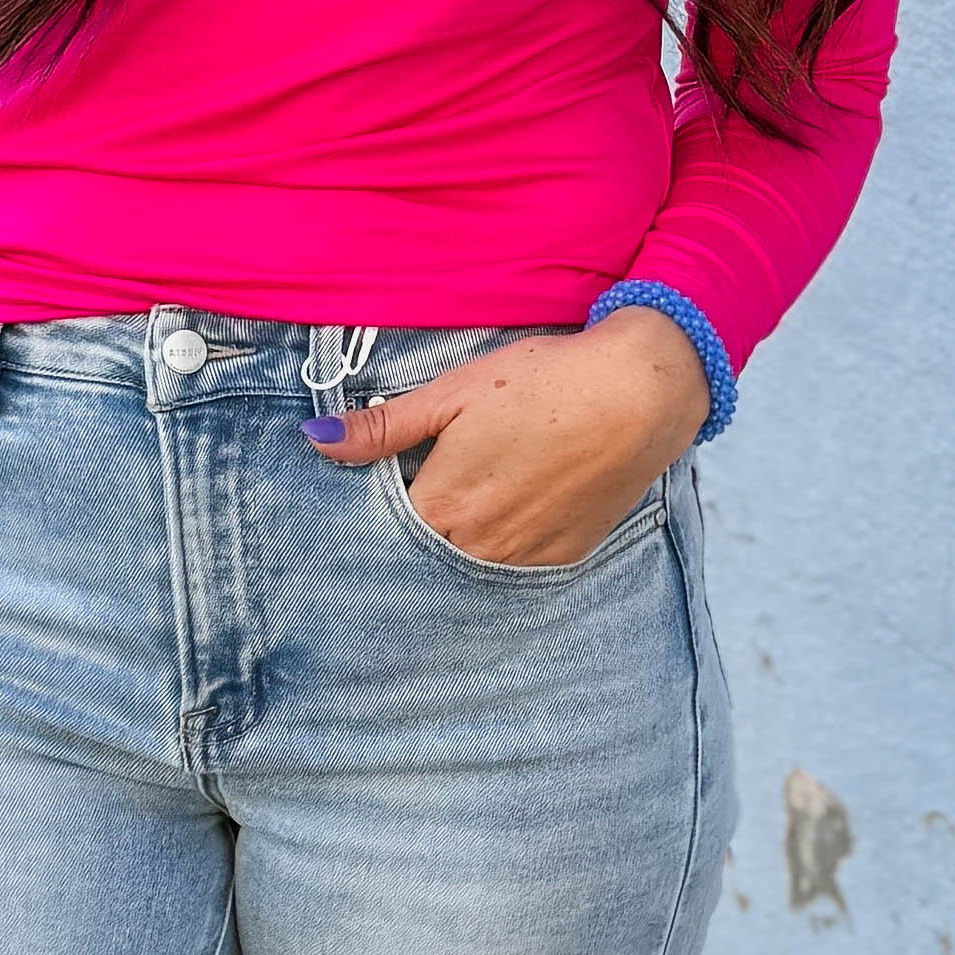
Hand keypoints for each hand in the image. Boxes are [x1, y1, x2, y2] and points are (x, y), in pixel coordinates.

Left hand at [309, 309, 712, 567]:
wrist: (638, 395)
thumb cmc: (545, 383)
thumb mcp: (455, 392)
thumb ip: (384, 426)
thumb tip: (316, 441)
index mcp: (442, 504)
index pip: (382, 537)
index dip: (371, 525)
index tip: (365, 509)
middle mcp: (478, 545)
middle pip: (422, 560)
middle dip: (408, 544)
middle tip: (408, 515)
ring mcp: (523, 557)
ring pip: (467, 570)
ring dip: (453, 552)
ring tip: (458, 515)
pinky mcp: (561, 556)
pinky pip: (513, 571)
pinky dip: (498, 554)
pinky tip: (503, 522)